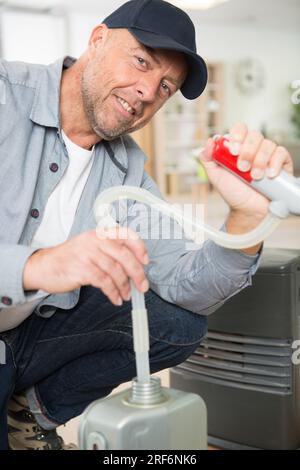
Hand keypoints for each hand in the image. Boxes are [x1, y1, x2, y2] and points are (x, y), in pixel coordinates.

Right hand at [23, 227, 148, 305]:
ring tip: (126, 294)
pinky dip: (113, 293)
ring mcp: (87, 254)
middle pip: (124, 255)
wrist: (43, 266)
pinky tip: (116, 298)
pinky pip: (104, 283)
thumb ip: (110, 252)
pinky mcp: (81, 269)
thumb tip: (135, 268)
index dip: (139, 247)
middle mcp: (94, 241)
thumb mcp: (90, 247)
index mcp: (100, 233)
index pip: (125, 234)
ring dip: (125, 286)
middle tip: (143, 286)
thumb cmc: (70, 258)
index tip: (146, 261)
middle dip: (137, 273)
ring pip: (115, 271)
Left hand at [199, 122, 293, 218]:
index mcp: (238, 146)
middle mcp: (254, 147)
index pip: (240, 129)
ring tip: (254, 177)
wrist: (247, 209)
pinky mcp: (281, 162)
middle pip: (254, 136)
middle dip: (247, 152)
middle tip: (242, 168)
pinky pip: (281, 153)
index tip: (233, 151)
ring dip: (260, 161)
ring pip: (268, 144)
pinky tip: (269, 174)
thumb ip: (207, 158)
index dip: (237, 136)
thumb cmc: (233, 191)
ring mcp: (268, 154)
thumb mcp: (215, 175)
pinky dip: (275, 163)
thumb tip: (210, 141)